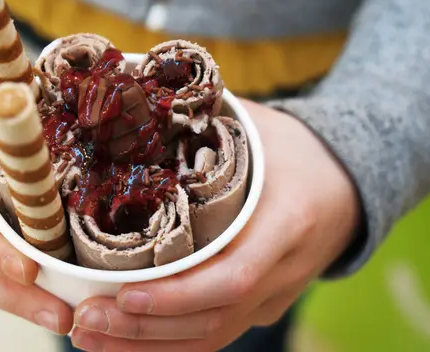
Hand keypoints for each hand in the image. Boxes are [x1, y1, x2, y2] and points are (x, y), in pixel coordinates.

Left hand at [70, 100, 360, 350]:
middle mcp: (283, 271)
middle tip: (85, 321)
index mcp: (287, 222)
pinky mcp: (261, 305)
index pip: (234, 276)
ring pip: (211, 337)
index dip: (179, 294)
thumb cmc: (293, 149)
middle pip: (213, 320)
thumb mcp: (256, 126)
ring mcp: (274, 295)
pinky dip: (166, 343)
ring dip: (146, 345)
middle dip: (145, 329)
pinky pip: (214, 333)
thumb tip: (132, 102)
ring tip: (90, 335)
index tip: (123, 294)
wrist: (345, 182)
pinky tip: (124, 340)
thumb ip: (202, 120)